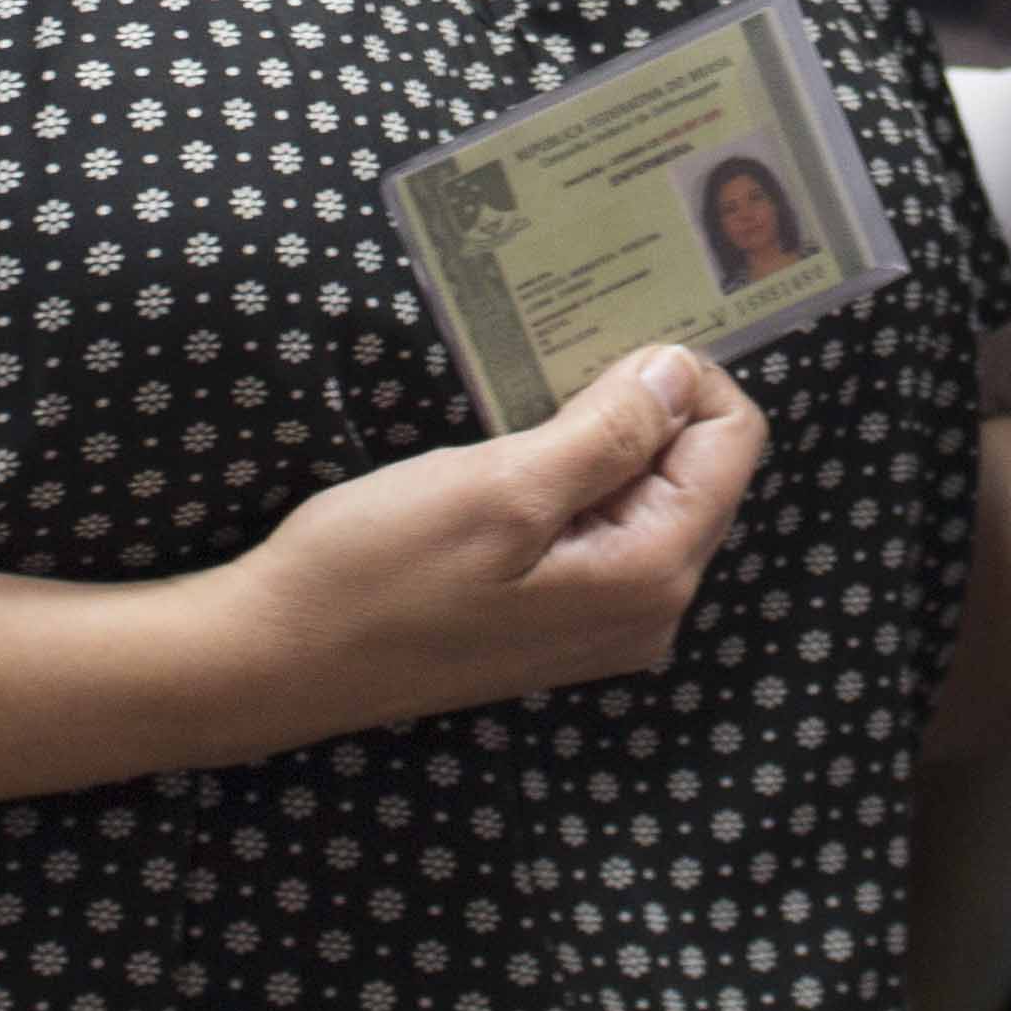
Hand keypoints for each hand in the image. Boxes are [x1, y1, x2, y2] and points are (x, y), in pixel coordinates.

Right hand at [217, 346, 769, 749]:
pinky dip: (571, 480)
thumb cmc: (380, 571)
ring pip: (647, 495)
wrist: (277, 659)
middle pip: (697, 470)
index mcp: (653, 576)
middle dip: (642, 408)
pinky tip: (509, 460)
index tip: (602, 352)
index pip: (732, 443)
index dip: (681, 379)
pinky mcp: (556, 621)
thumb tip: (682, 374)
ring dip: (600, 440)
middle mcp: (650, 611)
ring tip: (526, 410)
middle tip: (556, 370)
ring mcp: (602, 623)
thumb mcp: (500, 485)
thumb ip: (609, 433)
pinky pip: (602, 529)